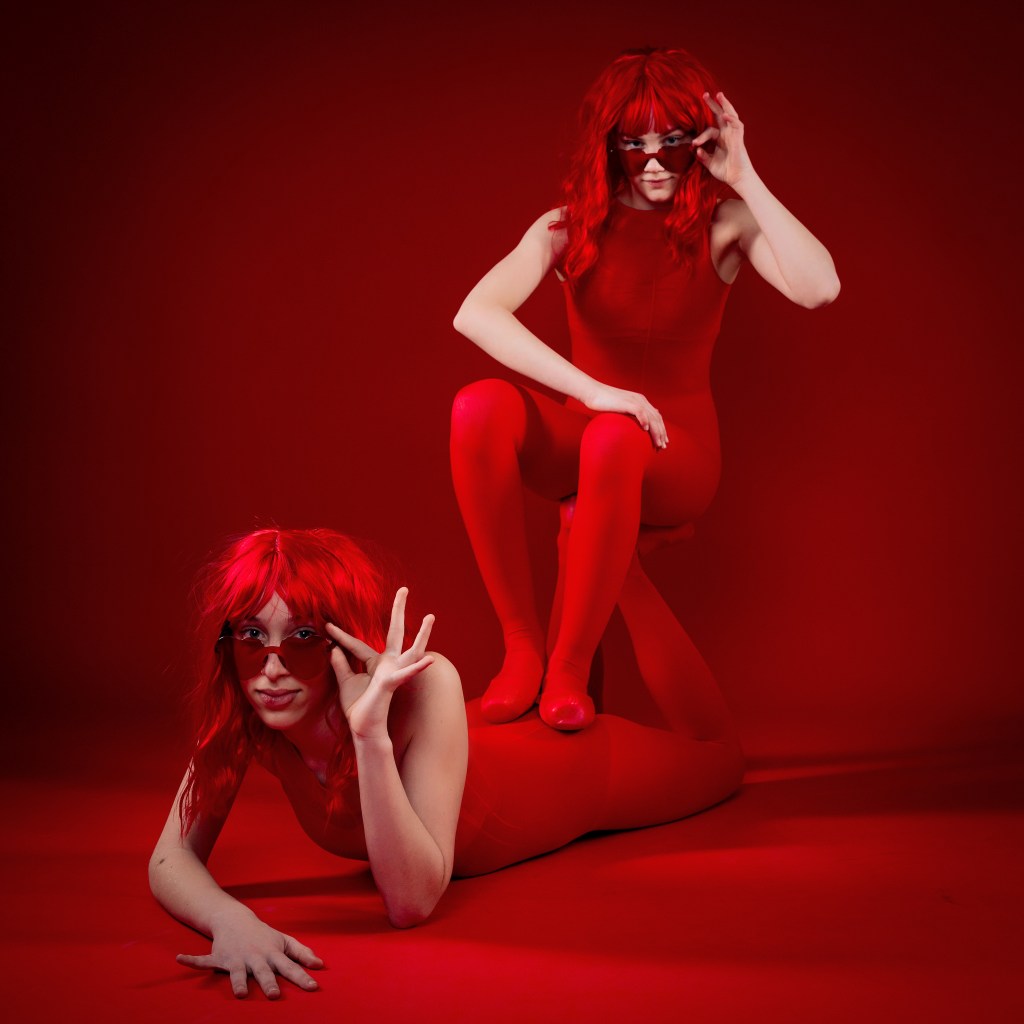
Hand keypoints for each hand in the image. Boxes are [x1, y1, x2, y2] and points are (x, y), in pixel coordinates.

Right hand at [176, 907, 321, 999]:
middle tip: (274, 995)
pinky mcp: (219, 958)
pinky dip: (192, 960)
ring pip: (237, 973)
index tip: (313, 987)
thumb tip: (320, 965)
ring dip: (237, 981)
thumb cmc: (264, 935)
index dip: (302, 977)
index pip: (290, 967)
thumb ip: (302, 953)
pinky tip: (181, 959)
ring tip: (240, 992)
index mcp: (272, 954)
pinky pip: (203, 960)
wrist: (237, 919)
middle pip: (265, 973)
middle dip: (269, 983)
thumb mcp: (284, 941)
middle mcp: (255, 958)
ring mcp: (236, 958)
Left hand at [327, 588, 435, 740]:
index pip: (356, 644)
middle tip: (404, 589)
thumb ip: (341, 664)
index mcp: (375, 663)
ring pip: (411, 649)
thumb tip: (332, 647)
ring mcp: (393, 672)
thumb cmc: (358, 707)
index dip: (340, 635)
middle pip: (395, 632)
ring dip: (422, 634)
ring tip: (430, 617)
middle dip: (398, 610)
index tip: (326, 625)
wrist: (364, 727)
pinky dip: (417, 667)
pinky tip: (428, 659)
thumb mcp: (345, 682)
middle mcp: (388, 664)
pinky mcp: (392, 683)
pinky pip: (406, 673)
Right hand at [580, 382, 667, 448]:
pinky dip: (645, 421)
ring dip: (656, 431)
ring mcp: (635, 401)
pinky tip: (645, 430)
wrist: (593, 392)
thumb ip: (628, 416)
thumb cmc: (603, 403)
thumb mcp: (619, 410)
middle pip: (657, 418)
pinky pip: (640, 412)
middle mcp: (641, 400)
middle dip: (662, 433)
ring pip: (651, 417)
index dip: (661, 429)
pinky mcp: (627, 402)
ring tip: (658, 443)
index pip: (656, 416)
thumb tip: (630, 429)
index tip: (662, 441)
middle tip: (663, 446)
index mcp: (640, 401)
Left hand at [693, 91, 754, 188]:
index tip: (693, 144)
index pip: (708, 130)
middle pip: (720, 115)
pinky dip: (731, 119)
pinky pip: (737, 125)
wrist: (736, 178)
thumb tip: (695, 149)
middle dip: (713, 105)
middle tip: (704, 94)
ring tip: (718, 95)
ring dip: (725, 105)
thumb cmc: (725, 171)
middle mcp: (727, 134)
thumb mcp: (709, 163)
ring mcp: (733, 134)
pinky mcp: (739, 138)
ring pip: (730, 115)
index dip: (700, 136)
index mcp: (719, 139)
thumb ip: (702, 156)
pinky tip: (725, 115)